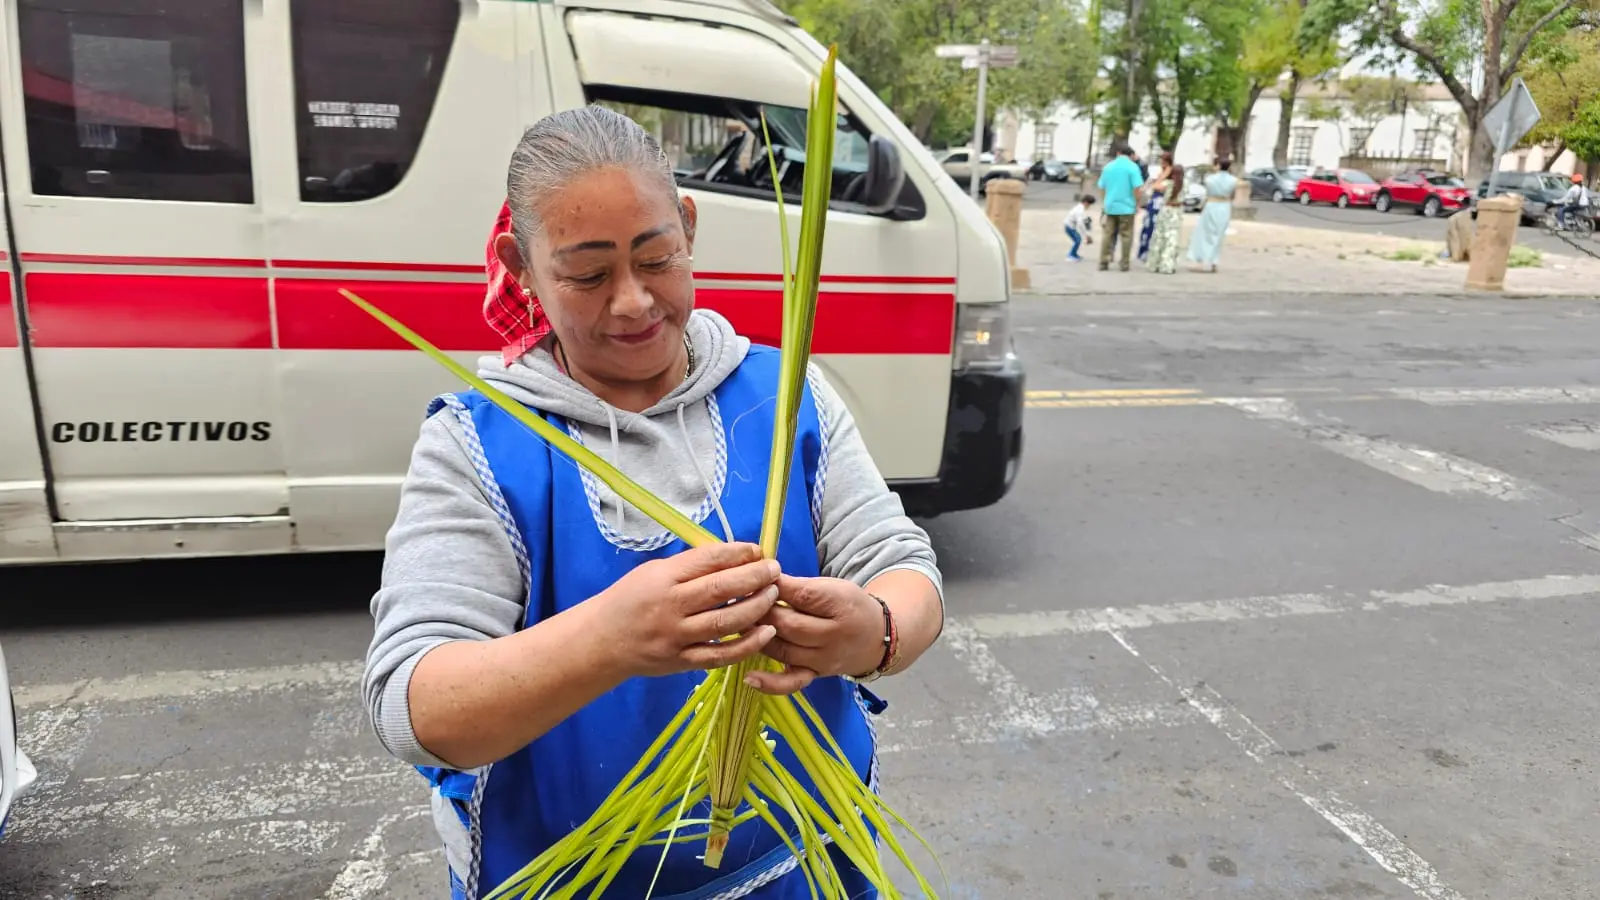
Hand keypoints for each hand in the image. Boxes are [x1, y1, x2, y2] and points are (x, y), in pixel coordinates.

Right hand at [593, 542, 779, 678]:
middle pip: (720, 589)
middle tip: (774, 570)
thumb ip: (688, 567)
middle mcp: (670, 606)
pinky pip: (719, 656)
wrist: (601, 641)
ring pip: (724, 622)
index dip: (737, 553)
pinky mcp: (681, 662)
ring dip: (755, 607)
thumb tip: (734, 556)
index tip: (758, 550)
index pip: (707, 560)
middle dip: (754, 577)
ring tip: (773, 595)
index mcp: (663, 578)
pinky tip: (765, 633)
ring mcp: (676, 637)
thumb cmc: (630, 600)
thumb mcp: (652, 573)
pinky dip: (745, 645)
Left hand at [743, 575, 885, 695]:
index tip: (756, 576)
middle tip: (741, 599)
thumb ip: (801, 586)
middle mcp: (833, 636)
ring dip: (757, 637)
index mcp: (841, 605)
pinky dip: (769, 683)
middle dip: (762, 610)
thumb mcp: (833, 587)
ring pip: (783, 650)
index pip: (804, 595)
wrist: (875, 638)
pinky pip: (791, 684)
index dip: (776, 586)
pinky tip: (749, 677)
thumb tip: (761, 579)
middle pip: (790, 625)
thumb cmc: (848, 605)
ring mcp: (822, 660)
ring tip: (738, 623)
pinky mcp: (814, 676)